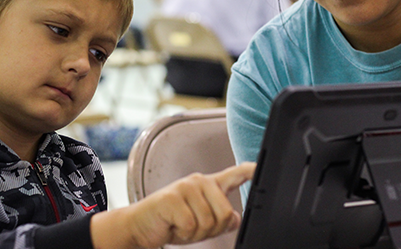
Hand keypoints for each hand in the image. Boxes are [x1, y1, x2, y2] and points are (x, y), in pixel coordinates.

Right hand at [91, 162, 255, 248]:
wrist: (140, 226)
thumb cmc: (170, 222)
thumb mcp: (200, 223)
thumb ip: (219, 218)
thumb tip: (235, 218)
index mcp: (209, 185)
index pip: (235, 174)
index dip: (251, 171)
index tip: (261, 168)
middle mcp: (199, 181)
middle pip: (225, 213)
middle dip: (211, 230)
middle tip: (192, 227)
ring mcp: (185, 187)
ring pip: (208, 222)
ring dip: (194, 233)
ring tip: (180, 225)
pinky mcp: (172, 197)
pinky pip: (191, 225)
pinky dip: (182, 233)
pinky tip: (172, 225)